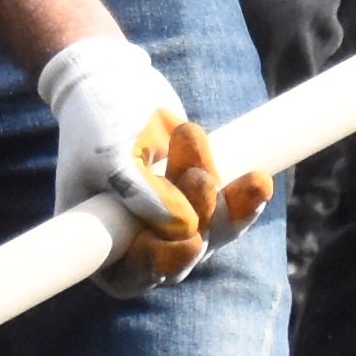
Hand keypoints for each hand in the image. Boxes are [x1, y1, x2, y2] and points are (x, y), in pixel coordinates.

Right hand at [38, 31, 271, 295]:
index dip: (164, 265)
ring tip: (207, 157)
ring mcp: (170, 222)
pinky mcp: (198, 199)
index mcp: (100, 242)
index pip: (133, 274)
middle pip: (180, 256)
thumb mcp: (110, 155)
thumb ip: (141, 194)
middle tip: (198, 176)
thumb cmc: (97, 122)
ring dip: (222, 201)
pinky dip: (243, 196)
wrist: (114, 81)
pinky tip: (258, 181)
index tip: (191, 242)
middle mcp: (136, 240)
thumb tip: (185, 227)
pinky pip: (229, 209)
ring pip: (211, 232)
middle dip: (201, 220)